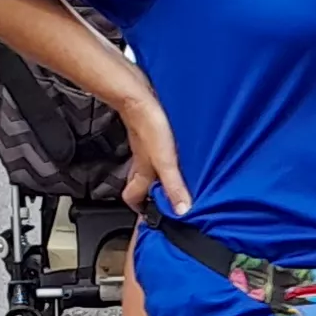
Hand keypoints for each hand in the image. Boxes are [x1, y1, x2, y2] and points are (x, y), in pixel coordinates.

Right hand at [117, 90, 193, 217]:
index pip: (133, 198)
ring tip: (174, 180)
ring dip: (157, 176)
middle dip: (149, 195)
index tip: (155, 218)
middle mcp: (140, 162)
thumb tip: (182, 210)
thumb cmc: (149, 126)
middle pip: (138, 184)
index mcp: (142, 173)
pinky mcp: (149, 133)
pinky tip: (174, 152)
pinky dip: (161, 157)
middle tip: (166, 201)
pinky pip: (153, 151)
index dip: (141, 210)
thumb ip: (173, 185)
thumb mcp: (166, 161)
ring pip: (146, 168)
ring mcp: (143, 147)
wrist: (137, 97)